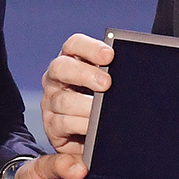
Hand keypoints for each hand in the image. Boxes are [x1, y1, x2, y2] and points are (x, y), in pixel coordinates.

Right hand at [41, 33, 112, 155]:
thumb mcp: (107, 83)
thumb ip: (113, 73)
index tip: (109, 55)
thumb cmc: (103, 101)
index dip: (90, 48)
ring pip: (64, 100)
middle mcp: (56, 78)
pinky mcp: (50, 125)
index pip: (74, 45)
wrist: (93, 134)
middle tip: (106, 83)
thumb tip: (128, 69)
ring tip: (103, 111)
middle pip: (61, 67)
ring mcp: (50, 101)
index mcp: (71, 60)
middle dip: (85, 74)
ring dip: (86, 105)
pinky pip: (63, 123)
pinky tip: (93, 126)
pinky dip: (81, 124)